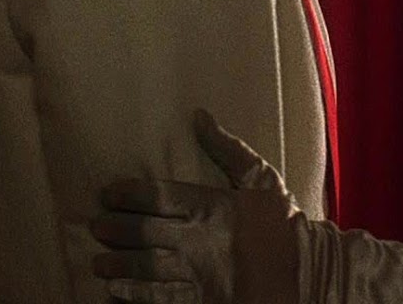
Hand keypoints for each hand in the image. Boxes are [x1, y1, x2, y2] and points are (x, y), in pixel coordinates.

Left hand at [93, 109, 302, 303]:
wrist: (306, 271)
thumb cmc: (282, 223)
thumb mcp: (261, 178)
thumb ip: (228, 149)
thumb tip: (199, 116)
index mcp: (212, 206)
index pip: (158, 196)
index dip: (128, 194)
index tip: (108, 193)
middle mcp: (198, 239)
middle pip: (143, 232)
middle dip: (115, 229)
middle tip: (96, 226)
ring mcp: (197, 274)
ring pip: (145, 267)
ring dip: (118, 264)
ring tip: (99, 261)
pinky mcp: (200, 301)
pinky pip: (159, 298)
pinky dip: (134, 294)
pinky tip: (116, 291)